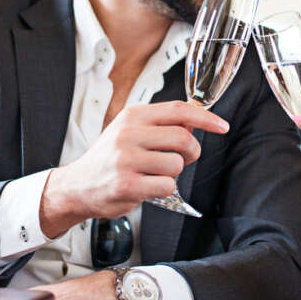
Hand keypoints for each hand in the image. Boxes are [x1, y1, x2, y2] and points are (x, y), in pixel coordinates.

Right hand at [43, 101, 228, 229]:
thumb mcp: (130, 132)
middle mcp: (128, 134)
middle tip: (181, 159)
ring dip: (173, 173)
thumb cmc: (109, 159)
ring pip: (177, 164)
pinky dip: (164, 189)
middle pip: (183, 138)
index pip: (178, 110)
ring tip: (153, 174)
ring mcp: (127, 160)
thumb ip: (160, 125)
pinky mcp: (128, 184)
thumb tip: (195, 121)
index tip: (222, 126)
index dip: (206, 118)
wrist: (77, 186)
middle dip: (191, 152)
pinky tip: (147, 187)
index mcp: (132, 116)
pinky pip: (167, 186)